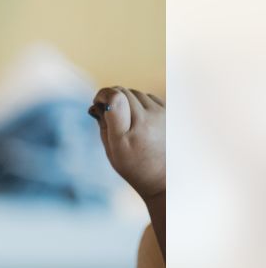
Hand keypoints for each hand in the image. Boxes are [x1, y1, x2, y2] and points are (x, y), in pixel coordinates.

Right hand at [90, 86, 165, 200]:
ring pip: (137, 93)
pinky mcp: (170, 112)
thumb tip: (97, 104)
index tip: (97, 102)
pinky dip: (140, 103)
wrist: (164, 176)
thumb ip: (104, 124)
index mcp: (128, 132)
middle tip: (106, 110)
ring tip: (125, 119)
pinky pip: (149, 97)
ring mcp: (162, 114)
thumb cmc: (134, 165)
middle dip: (112, 97)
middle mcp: (148, 119)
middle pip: (124, 92)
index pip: (116, 96)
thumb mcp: (112, 149)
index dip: (103, 94)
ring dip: (127, 100)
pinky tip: (139, 119)